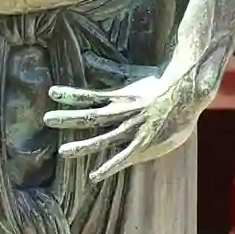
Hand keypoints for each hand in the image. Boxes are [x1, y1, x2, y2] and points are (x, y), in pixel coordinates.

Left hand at [45, 48, 226, 183]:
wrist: (187, 95)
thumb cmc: (160, 83)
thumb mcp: (133, 73)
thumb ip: (109, 69)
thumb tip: (88, 57)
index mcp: (119, 96)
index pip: (89, 95)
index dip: (70, 94)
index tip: (52, 93)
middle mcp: (122, 113)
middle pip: (90, 116)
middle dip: (68, 119)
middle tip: (47, 120)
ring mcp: (132, 130)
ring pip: (103, 139)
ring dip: (82, 146)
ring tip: (62, 153)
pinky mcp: (144, 145)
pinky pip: (123, 158)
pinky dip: (108, 167)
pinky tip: (93, 176)